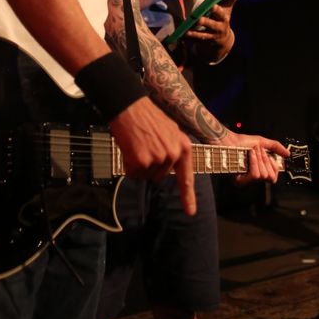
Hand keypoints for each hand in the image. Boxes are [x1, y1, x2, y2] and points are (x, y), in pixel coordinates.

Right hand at [110, 97, 195, 214]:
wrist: (130, 106)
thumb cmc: (148, 117)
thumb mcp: (170, 131)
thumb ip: (173, 150)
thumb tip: (168, 167)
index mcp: (183, 148)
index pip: (186, 177)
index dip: (188, 197)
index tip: (190, 212)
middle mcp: (173, 155)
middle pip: (158, 176)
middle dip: (149, 167)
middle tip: (144, 146)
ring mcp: (158, 159)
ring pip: (145, 175)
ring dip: (138, 165)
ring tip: (137, 144)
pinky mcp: (142, 161)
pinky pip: (133, 173)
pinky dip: (128, 164)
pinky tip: (129, 148)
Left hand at [186, 0, 241, 61]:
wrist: (223, 39)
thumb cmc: (223, 19)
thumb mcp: (228, 9)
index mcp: (224, 18)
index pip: (221, 13)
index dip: (217, 10)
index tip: (212, 6)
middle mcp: (219, 28)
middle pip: (211, 25)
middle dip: (205, 22)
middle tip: (197, 19)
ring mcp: (212, 36)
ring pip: (203, 35)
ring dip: (195, 33)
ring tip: (187, 31)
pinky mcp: (205, 42)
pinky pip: (196, 41)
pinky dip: (189, 39)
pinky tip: (182, 36)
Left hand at [222, 132, 288, 184]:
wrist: (228, 141)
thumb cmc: (241, 142)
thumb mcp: (261, 142)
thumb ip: (275, 147)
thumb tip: (288, 154)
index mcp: (259, 170)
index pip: (274, 177)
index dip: (273, 165)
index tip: (268, 155)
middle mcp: (253, 177)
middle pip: (270, 176)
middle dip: (265, 160)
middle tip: (257, 151)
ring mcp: (247, 180)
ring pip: (263, 175)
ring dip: (259, 160)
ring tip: (251, 152)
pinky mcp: (240, 181)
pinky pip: (255, 175)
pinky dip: (254, 162)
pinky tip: (249, 155)